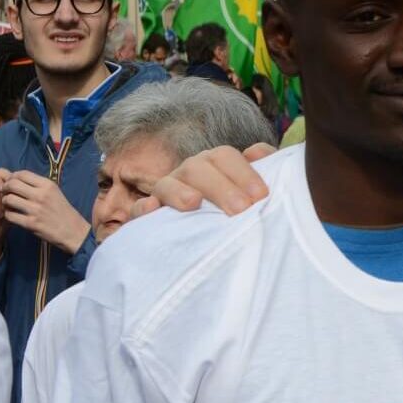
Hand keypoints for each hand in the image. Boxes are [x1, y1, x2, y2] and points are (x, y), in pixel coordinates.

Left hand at [2, 171, 91, 254]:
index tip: (12, 183)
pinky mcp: (31, 224)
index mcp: (48, 185)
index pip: (22, 173)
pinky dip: (8, 215)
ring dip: (5, 202)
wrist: (73, 231)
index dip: (12, 177)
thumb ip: (34, 184)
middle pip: (12, 184)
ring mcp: (36, 210)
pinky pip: (10, 215)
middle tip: (6, 194)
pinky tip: (13, 215)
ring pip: (8, 199)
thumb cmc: (61, 210)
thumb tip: (10, 175)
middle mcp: (41, 195)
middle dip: (5, 188)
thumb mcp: (53, 192)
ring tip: (9, 205)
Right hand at [141, 143, 275, 216]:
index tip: (262, 196)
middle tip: (241, 210)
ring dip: (180, 191)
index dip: (244, 172)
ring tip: (194, 204)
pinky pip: (139, 209)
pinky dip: (143, 208)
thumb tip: (260, 152)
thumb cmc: (237, 216)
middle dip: (221, 186)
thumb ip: (262, 173)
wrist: (206, 249)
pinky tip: (152, 210)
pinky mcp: (148, 219)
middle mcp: (190, 175)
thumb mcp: (252, 196)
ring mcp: (167, 193)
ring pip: (168, 183)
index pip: (225, 157)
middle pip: (199, 167)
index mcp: (215, 167)